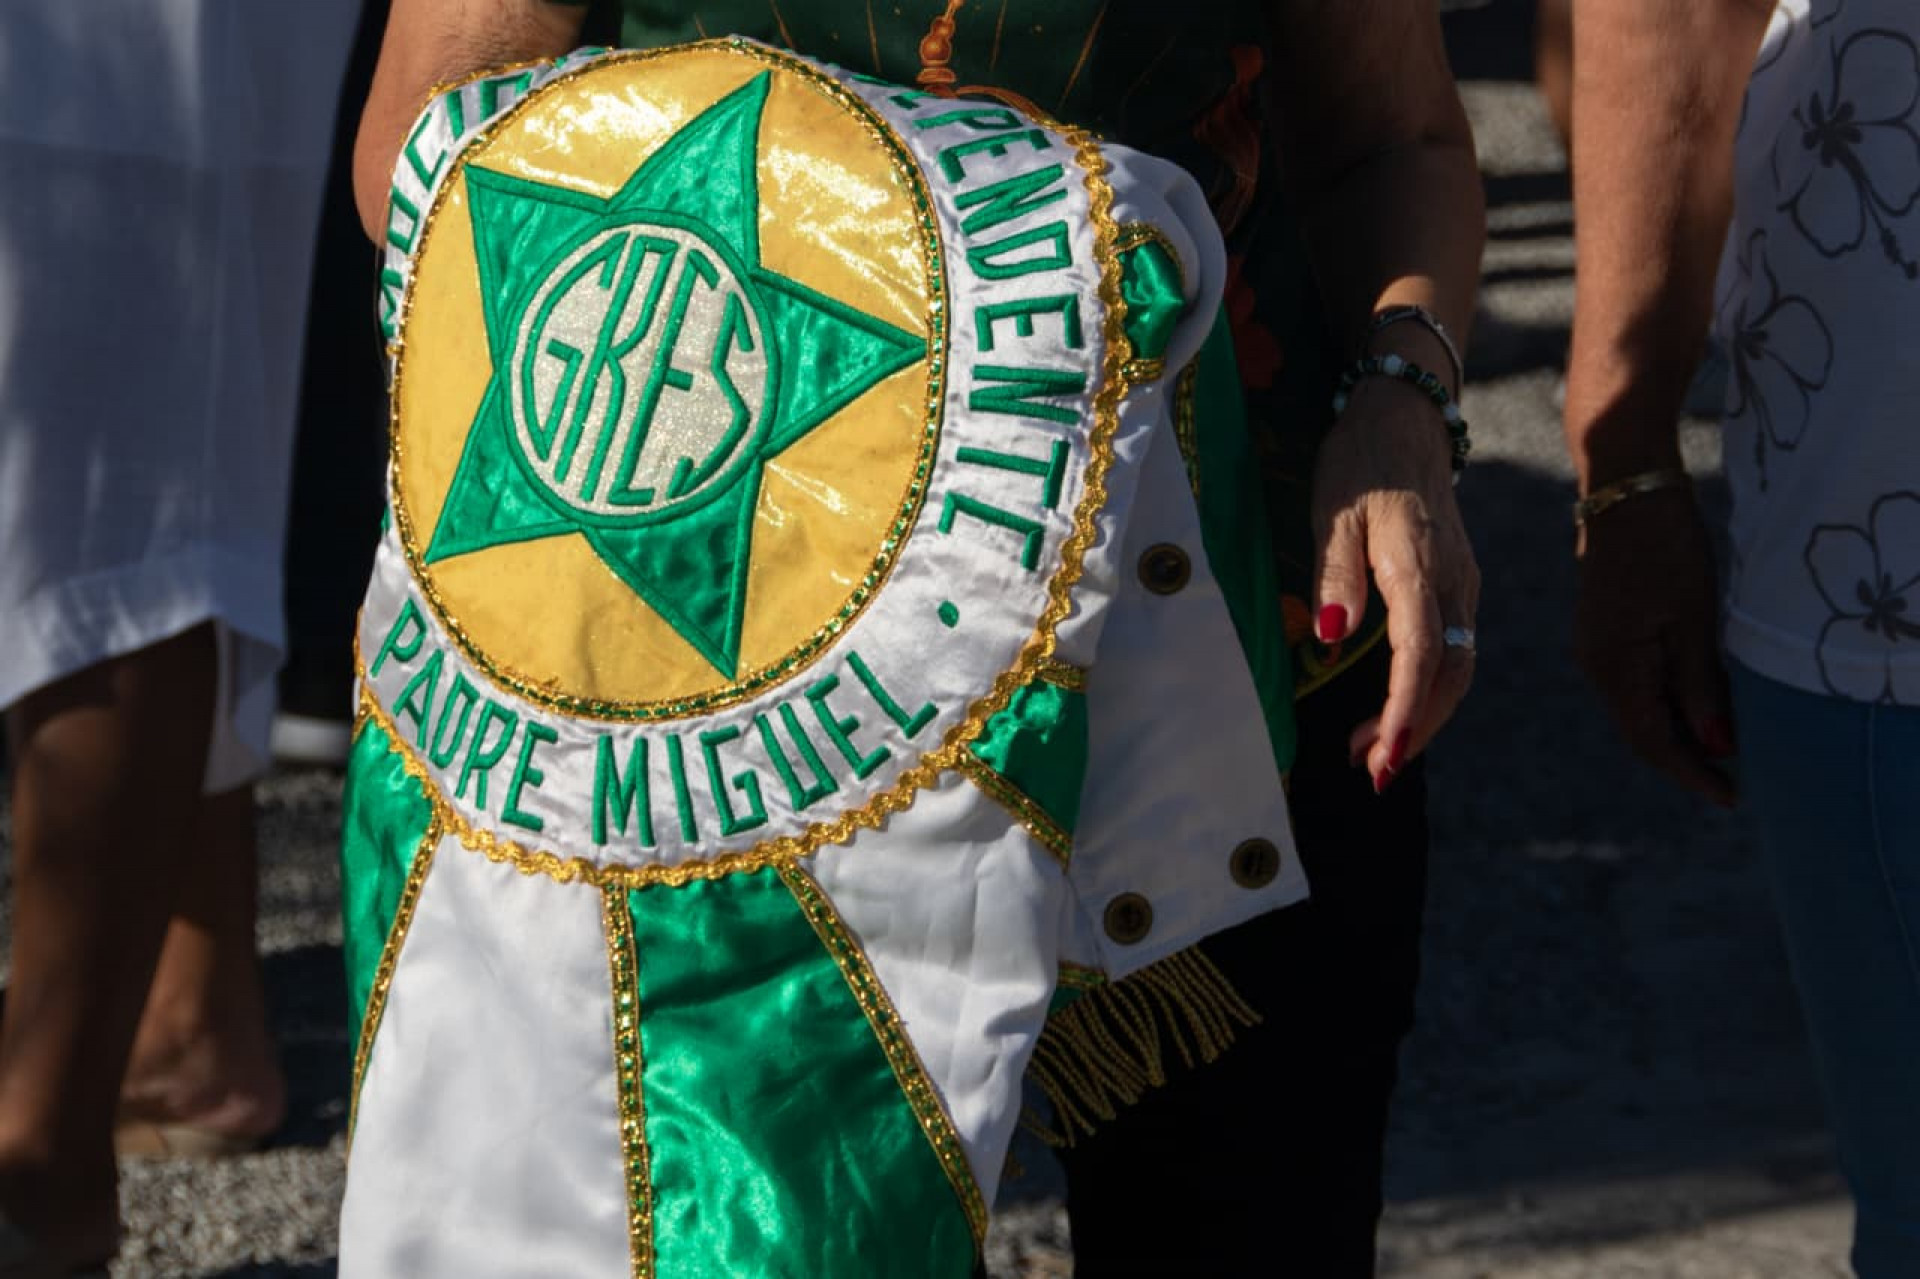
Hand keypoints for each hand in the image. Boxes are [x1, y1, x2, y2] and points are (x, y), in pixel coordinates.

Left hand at [1311, 376, 1480, 791]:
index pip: (1420, 654)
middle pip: (1450, 674)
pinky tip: (1398, 710)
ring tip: (1377, 752)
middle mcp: (1454, 581)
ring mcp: (1464, 584)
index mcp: (1417, 565)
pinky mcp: (1461, 584)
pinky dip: (1431, 690)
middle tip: (1371, 769)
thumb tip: (1332, 637)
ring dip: (1425, 716)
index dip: (1405, 711)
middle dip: (1416, 729)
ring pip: (1459, 668)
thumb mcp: (1330, 511)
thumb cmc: (1358, 463)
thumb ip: (1333, 574)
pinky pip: (1456, 650)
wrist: (1405, 421)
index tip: (1383, 754)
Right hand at [1573, 483, 1735, 805]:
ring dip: (1677, 731)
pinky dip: (1665, 702)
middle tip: (1733, 780)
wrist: (1625, 490)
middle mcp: (1595, 665)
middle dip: (1686, 759)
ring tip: (1723, 747)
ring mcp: (1595, 649)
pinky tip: (1695, 703)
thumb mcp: (1694, 618)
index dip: (1692, 774)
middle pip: (1640, 730)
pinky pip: (1634, 683)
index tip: (1731, 797)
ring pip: (1637, 707)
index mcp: (1613, 667)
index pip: (1652, 741)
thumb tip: (1715, 744)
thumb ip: (1700, 685)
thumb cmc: (1665, 548)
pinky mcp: (1603, 633)